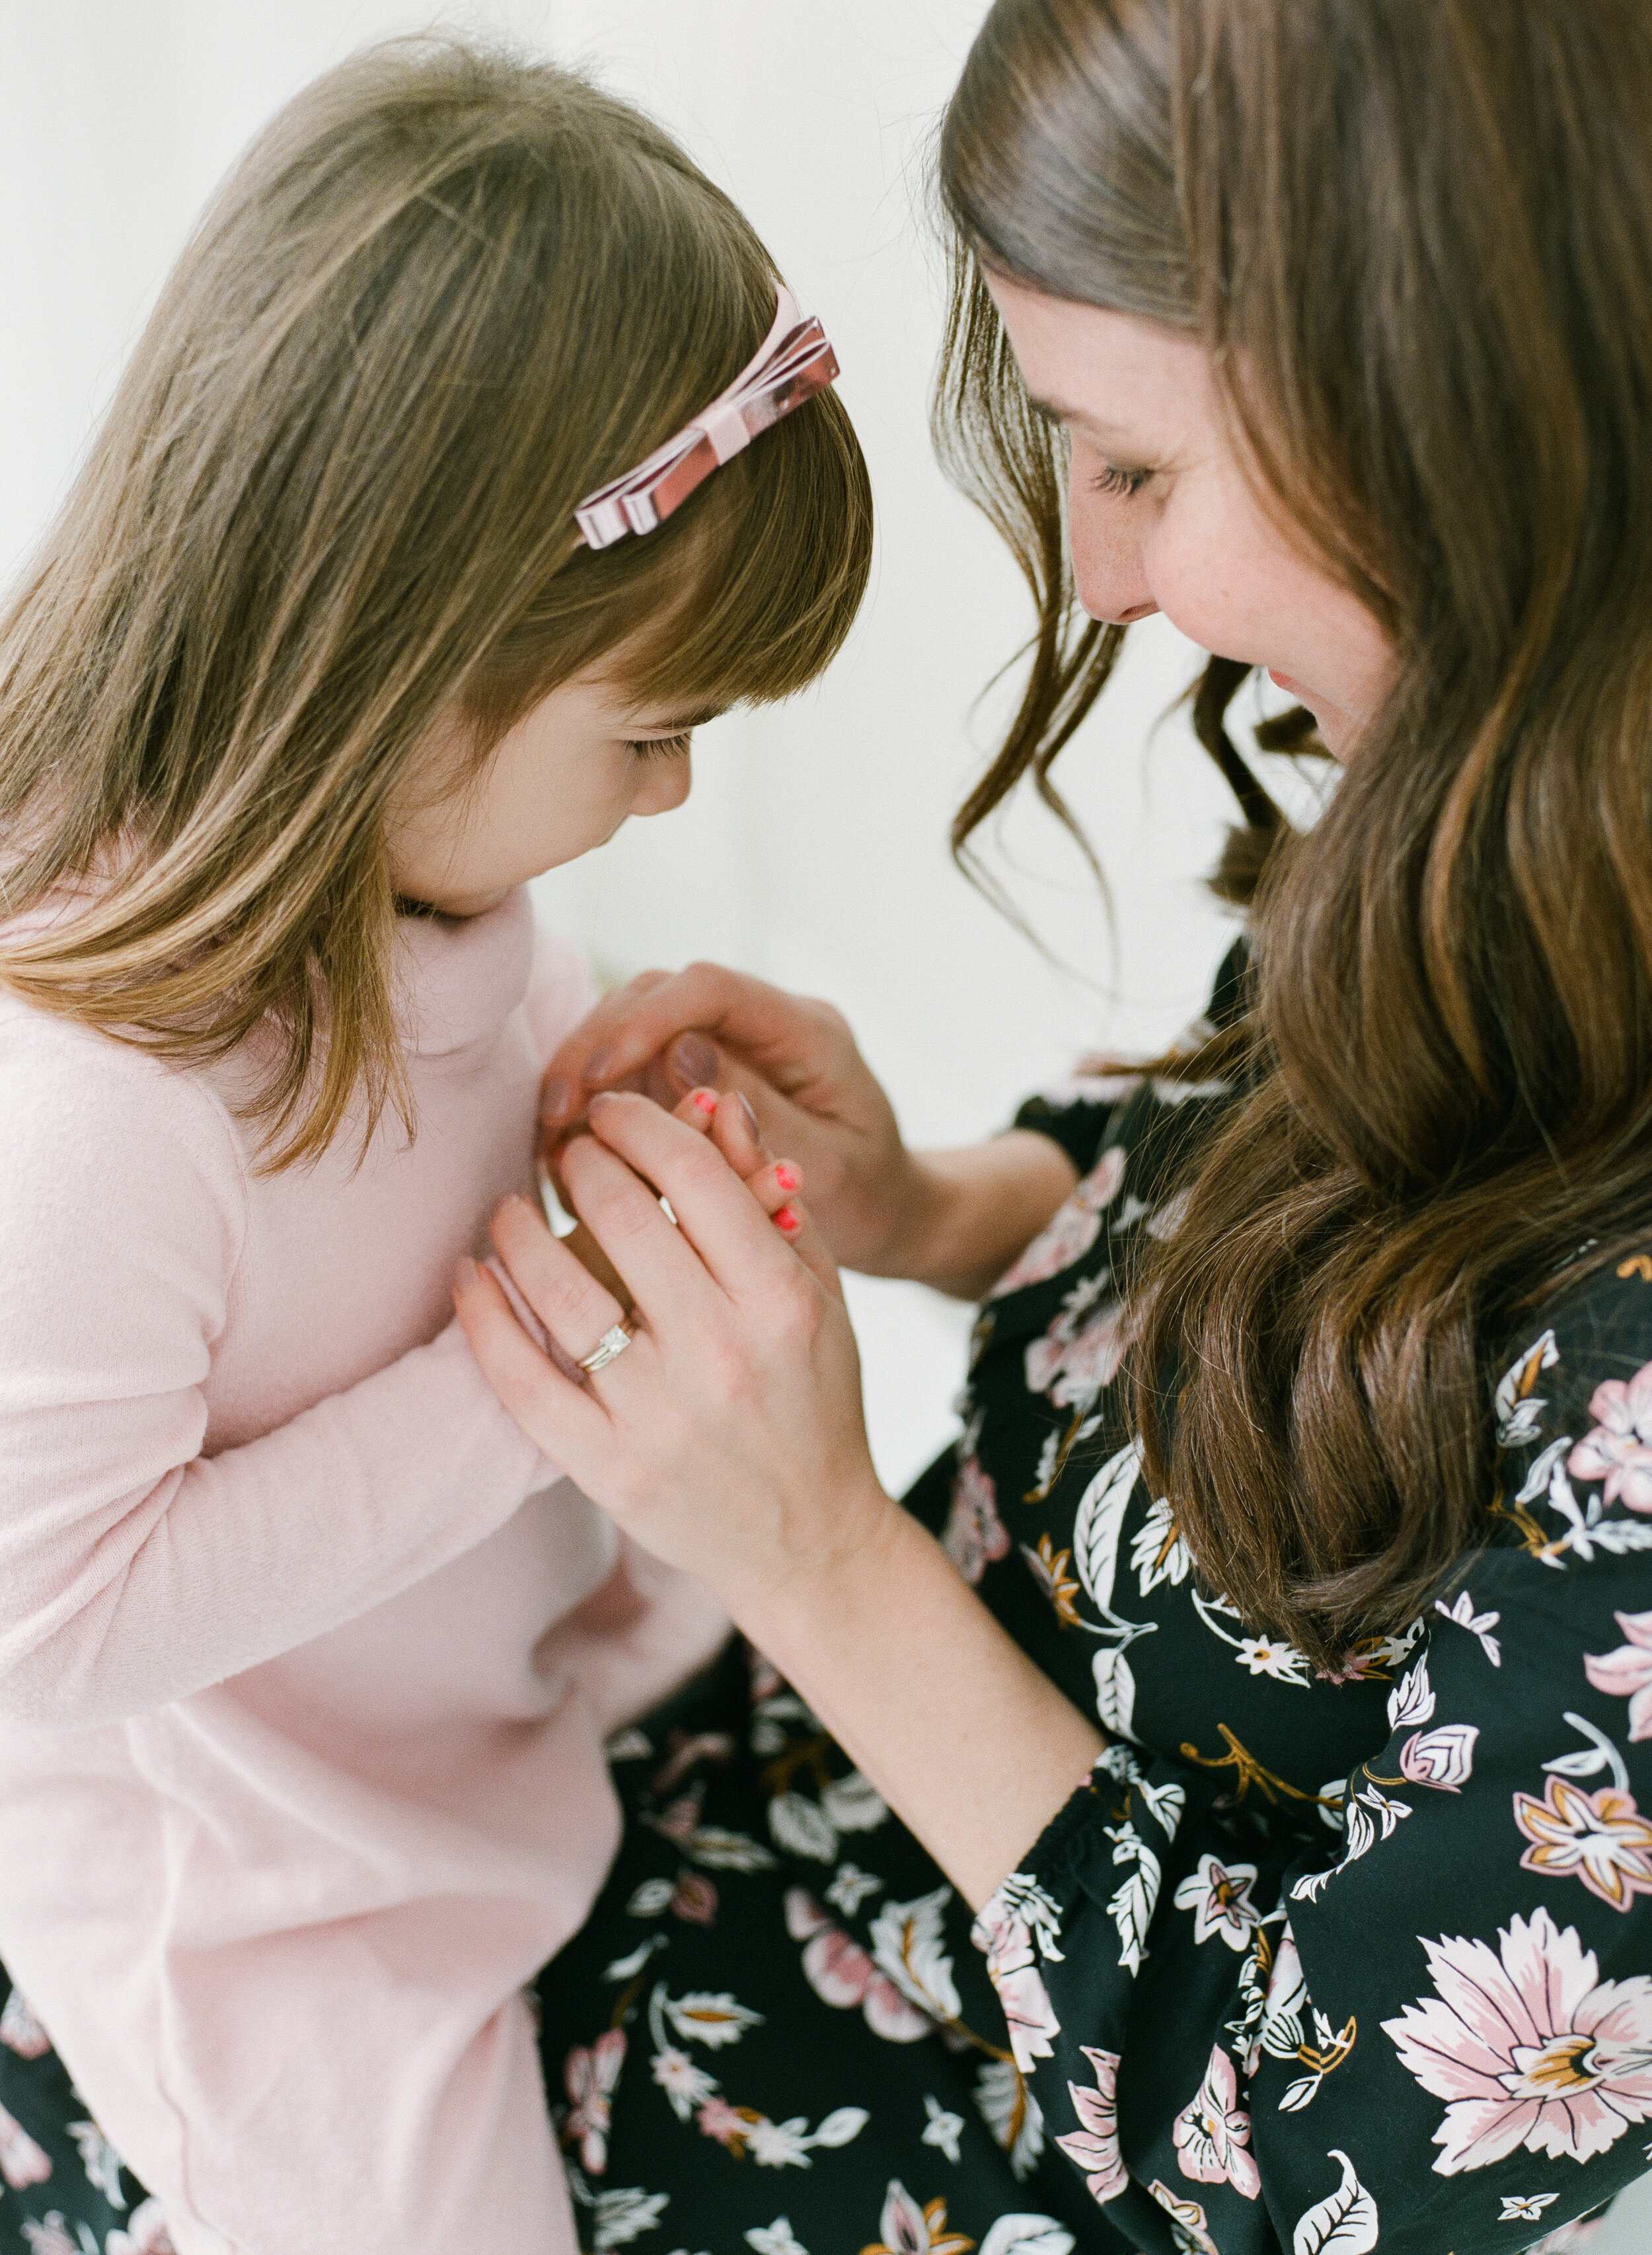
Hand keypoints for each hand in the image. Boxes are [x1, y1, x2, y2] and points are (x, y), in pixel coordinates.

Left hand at [457, 1090, 895, 1612]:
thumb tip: (712, 1101)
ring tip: (510, 1207)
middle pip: (621, 1216)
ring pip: (559, 1291)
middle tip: (563, 1150)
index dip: (640, 1124)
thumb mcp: (818, 1293)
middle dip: (578, 1162)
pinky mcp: (607, 1468)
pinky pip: (521, 1380)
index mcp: (780, 1301)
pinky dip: (483, 1317)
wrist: (811, 1541)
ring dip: (519, 1230)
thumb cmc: (815, 1399)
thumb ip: (766, 1197)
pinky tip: (470, 1273)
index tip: (612, 1113)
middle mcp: (722, 1354)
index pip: (693, 1175)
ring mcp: (659, 1416)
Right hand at [537, 965, 934, 1276]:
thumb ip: (762, 1116)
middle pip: (654, 996)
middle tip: (552, 1116)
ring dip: (581, 1077)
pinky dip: (593, 1106)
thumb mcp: (829, 1168)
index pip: (709, 990)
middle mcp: (757, 1022)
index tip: (594, 1077)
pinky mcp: (693, 1074)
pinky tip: (563, 1148)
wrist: (888, 1212)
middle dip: (593, 1047)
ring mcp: (721, 1044)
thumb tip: (679, 1055)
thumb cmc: (869, 1196)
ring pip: (629, 1028)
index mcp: (805, 1029)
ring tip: (548, 1138)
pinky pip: (629, 1071)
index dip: (643, 1023)